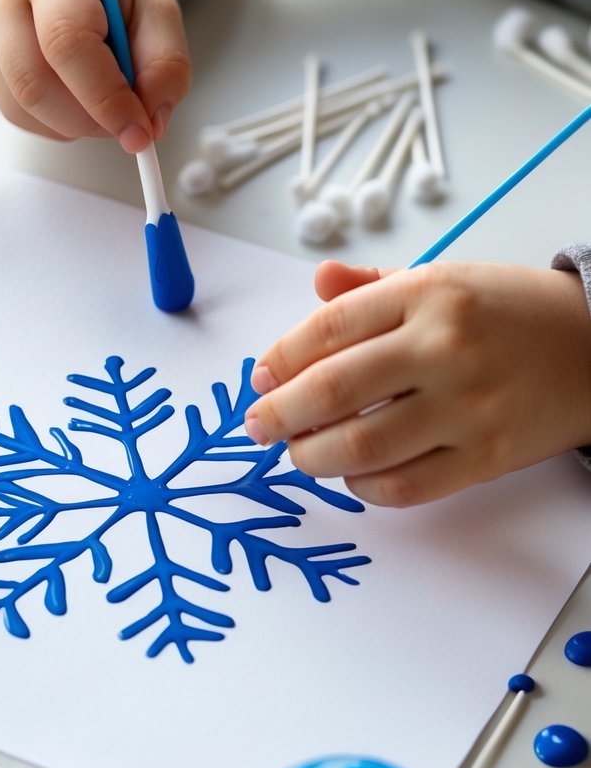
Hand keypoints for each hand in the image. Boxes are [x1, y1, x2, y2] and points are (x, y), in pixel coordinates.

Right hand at [0, 0, 191, 150]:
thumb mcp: (160, 11)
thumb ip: (166, 65)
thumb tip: (150, 124)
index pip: (68, 44)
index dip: (105, 98)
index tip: (140, 131)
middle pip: (34, 85)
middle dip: (89, 120)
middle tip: (128, 122)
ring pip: (21, 108)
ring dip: (73, 126)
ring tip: (104, 103)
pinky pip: (15, 115)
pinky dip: (55, 125)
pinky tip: (78, 101)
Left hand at [245, 259, 590, 506]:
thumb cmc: (508, 311)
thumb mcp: (441, 278)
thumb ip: (371, 287)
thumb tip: (317, 282)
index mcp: (427, 293)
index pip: (329, 328)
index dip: (281, 358)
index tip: (260, 377)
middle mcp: (444, 347)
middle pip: (335, 389)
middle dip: (281, 413)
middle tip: (258, 425)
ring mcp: (467, 406)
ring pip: (365, 445)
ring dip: (314, 456)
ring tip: (299, 453)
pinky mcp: (487, 455)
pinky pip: (408, 484)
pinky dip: (366, 488)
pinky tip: (351, 476)